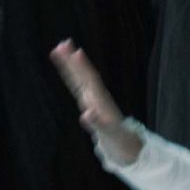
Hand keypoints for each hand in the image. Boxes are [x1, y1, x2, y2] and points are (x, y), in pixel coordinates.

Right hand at [48, 39, 142, 165]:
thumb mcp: (109, 135)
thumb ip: (97, 124)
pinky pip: (78, 86)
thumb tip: (86, 114)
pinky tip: (67, 70)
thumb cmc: (119, 141)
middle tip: (63, 43)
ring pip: (80, 78)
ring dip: (71, 64)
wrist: (127, 146)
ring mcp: (94, 99)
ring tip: (61, 50)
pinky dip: (72, 77)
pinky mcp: (90, 104)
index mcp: (100, 102)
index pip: (90, 80)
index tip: (77, 52)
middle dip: (73, 60)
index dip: (83, 67)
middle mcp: (97, 97)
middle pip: (84, 74)